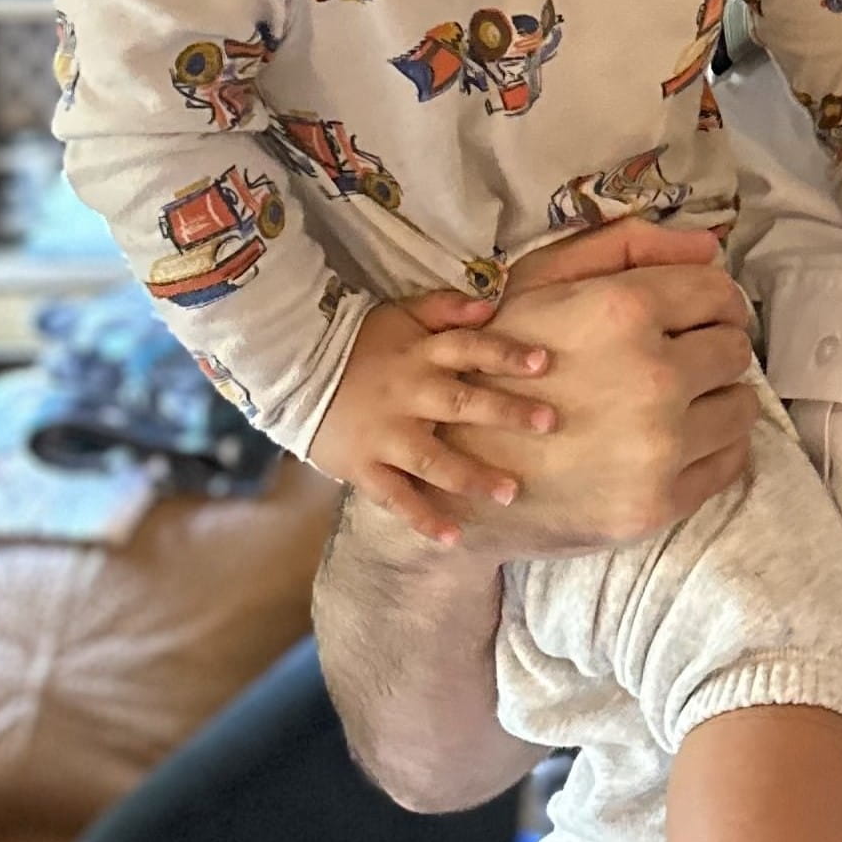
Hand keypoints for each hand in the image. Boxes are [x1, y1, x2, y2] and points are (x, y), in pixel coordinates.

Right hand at [307, 290, 558, 546]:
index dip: (504, 354)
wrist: (293, 373)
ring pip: (433, 459)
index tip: (543, 363)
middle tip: (549, 422)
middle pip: (461, 403)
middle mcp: (407, 395)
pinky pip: (396, 497)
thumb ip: (445, 308)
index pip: (468, 349)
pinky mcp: (365, 467)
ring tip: (510, 492)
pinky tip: (454, 537)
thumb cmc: (360, 346)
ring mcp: (386, 435)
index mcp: (419, 355)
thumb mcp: (400, 315)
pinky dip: (423, 519)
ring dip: (473, 476)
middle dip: (506, 413)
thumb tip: (492, 305)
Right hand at [437, 217, 760, 554]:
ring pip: (742, 406)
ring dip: (717, 398)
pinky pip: (730, 461)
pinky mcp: (659, 503)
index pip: (719, 294)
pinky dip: (713, 445)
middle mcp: (652, 379)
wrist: (455, 471)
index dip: (711, 300)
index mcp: (623, 312)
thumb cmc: (494, 363)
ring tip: (677, 401)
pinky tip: (676, 438)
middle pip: (735, 349)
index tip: (696, 315)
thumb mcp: (539, 284)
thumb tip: (709, 246)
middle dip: (712, 347)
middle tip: (680, 359)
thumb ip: (625, 249)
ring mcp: (659, 448)